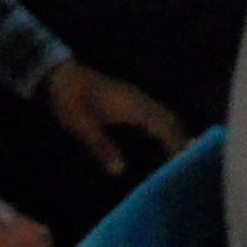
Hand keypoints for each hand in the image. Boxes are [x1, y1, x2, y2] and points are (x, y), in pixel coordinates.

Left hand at [43, 60, 185, 178]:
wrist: (56, 75)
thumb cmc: (68, 99)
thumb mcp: (80, 125)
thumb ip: (100, 147)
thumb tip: (120, 171)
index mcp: (133, 106)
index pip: (165, 127)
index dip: (178, 147)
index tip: (188, 167)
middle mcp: (140, 100)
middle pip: (171, 121)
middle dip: (182, 142)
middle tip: (190, 169)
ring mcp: (135, 98)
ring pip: (165, 117)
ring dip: (174, 135)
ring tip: (179, 161)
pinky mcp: (129, 101)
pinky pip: (155, 115)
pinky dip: (163, 130)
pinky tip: (160, 145)